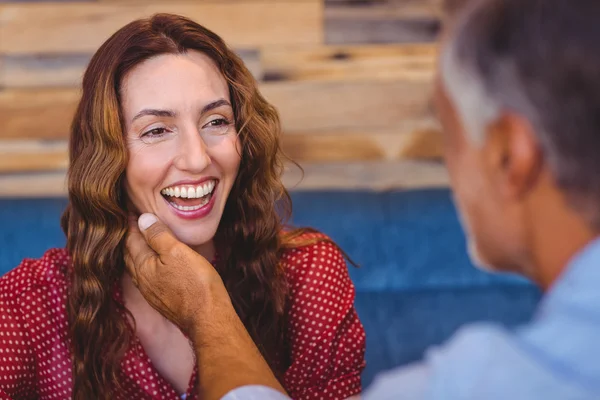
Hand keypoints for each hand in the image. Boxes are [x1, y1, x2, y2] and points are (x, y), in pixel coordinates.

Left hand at [124, 213, 226, 336]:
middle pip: (130, 254)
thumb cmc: (195, 283)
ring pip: (138, 267)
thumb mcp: (177, 252)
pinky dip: (147, 265)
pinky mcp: (162, 300)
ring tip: (143, 240)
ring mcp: (151, 292)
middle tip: (135, 222)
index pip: (131, 239)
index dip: (132, 223)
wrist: (208, 318)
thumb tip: (142, 219)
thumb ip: (158, 235)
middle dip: (131, 237)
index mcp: (142, 265)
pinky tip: (156, 265)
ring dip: (137, 252)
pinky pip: (148, 278)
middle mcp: (142, 280)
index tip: (134, 209)